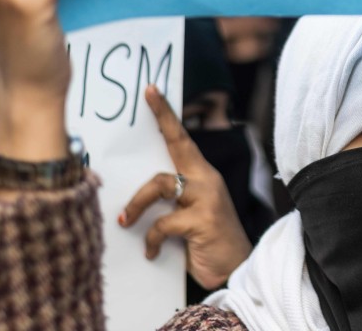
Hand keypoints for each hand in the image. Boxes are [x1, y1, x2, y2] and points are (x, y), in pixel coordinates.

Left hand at [120, 85, 252, 290]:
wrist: (237, 270)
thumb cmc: (207, 242)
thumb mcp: (187, 216)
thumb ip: (169, 202)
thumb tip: (128, 199)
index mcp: (202, 176)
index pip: (182, 139)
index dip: (166, 115)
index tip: (151, 91)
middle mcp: (207, 180)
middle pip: (179, 145)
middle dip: (162, 121)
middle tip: (146, 97)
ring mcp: (207, 198)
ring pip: (160, 184)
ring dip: (137, 204)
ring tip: (125, 220)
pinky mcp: (202, 220)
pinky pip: (162, 222)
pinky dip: (151, 239)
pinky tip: (151, 252)